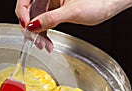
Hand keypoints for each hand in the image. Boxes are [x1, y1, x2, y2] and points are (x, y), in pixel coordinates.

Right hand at [16, 0, 131, 32]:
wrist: (109, 5)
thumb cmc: (98, 1)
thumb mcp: (72, 12)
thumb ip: (50, 18)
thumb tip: (32, 26)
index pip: (25, 1)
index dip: (22, 14)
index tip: (26, 26)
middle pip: (28, 12)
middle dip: (30, 29)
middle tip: (36, 41)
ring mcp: (49, 4)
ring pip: (34, 20)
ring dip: (37, 35)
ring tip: (44, 45)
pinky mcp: (53, 12)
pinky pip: (42, 24)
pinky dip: (43, 35)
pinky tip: (47, 43)